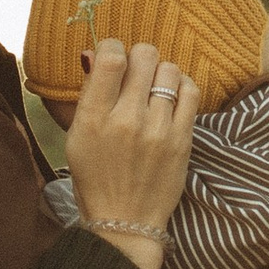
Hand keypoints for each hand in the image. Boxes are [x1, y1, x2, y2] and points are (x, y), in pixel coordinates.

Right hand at [66, 39, 199, 268]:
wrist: (125, 222)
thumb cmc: (95, 178)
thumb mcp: (77, 136)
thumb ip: (87, 93)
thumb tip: (95, 53)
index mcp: (93, 119)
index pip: (111, 58)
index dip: (113, 47)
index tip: (114, 56)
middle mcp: (126, 121)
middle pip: (144, 56)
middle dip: (139, 57)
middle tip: (135, 72)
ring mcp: (158, 130)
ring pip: (169, 70)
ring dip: (160, 72)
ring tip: (153, 88)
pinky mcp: (182, 140)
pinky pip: (190, 90)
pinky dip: (181, 86)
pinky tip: (172, 97)